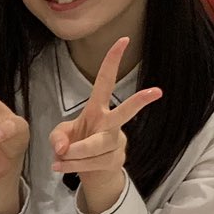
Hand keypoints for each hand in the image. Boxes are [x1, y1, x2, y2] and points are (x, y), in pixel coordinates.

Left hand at [48, 36, 161, 205]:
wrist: (91, 173)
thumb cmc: (74, 145)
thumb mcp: (60, 136)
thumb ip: (57, 137)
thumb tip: (62, 149)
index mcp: (97, 108)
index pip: (105, 81)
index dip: (112, 61)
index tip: (124, 40)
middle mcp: (110, 123)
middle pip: (124, 113)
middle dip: (138, 102)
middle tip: (156, 92)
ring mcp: (116, 142)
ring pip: (96, 146)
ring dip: (73, 154)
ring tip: (59, 159)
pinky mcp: (115, 160)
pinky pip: (92, 163)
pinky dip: (72, 166)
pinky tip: (61, 166)